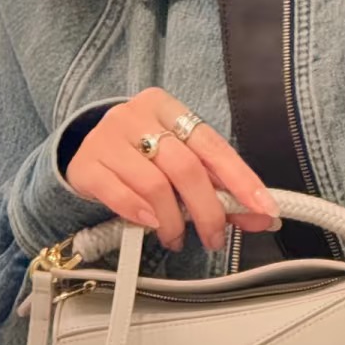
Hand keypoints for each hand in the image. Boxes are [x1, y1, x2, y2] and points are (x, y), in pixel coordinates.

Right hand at [62, 88, 280, 252]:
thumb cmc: (140, 155)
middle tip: (215, 236)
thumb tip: (259, 217)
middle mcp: (136, 116)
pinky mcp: (86, 165)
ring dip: (173, 221)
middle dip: (207, 210)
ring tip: (176, 237)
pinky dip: (142, 216)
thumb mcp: (177, 159)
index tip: (263, 209)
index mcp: (167, 107)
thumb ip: (216, 185)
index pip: (212, 145)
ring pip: (155, 186)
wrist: (82, 150)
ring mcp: (107, 139)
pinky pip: (120, 196)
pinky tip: (151, 226)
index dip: (241, 179)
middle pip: (185, 167)